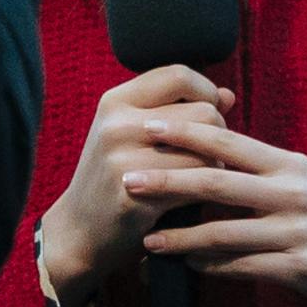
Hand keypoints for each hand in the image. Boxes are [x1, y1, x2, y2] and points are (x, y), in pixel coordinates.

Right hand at [37, 64, 236, 306]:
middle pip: (203, 112)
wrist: (80, 231)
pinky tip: (193, 199)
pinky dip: (204, 192)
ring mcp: (122, 159)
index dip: (206, 92)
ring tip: (201, 178)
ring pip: (206, 152)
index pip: (179, 75)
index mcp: (115, 101)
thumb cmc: (117, 178)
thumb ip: (178, 111)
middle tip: (207, 155)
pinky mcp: (134, 195)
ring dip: (215, 168)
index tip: (210, 115)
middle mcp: (116, 124)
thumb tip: (227, 95)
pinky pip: (195, 184)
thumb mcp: (135, 134)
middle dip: (218, 135)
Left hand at [120, 119, 306, 306]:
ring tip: (147, 239)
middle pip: (216, 181)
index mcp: (291, 165)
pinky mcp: (300, 268)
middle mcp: (293, 192)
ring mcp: (297, 231)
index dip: (185, 132)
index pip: (229, 141)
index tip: (147, 127)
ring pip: (223, 232)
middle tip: (126, 179)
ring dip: (179, 237)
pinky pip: (242, 267)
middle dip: (166, 180)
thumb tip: (212, 156)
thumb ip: (265, 172)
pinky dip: (210, 266)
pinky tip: (188, 265)